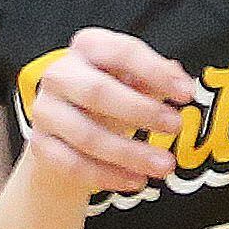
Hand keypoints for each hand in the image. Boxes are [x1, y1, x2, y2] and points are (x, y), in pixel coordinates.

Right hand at [25, 28, 200, 199]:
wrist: (68, 126)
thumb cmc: (113, 93)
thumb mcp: (134, 79)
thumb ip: (156, 78)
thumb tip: (179, 81)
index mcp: (87, 46)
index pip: (121, 52)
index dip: (155, 71)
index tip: (187, 94)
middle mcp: (59, 74)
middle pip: (97, 92)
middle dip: (141, 111)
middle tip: (176, 126)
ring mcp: (45, 110)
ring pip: (87, 136)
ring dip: (130, 154)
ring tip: (165, 166)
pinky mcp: (41, 145)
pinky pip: (73, 165)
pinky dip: (108, 176)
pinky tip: (137, 181)